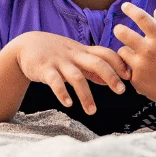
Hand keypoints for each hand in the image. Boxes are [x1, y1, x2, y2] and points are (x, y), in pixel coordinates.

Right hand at [11, 34, 130, 116]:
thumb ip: (91, 68)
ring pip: (76, 76)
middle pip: (96, 62)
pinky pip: (54, 81)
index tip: (130, 76)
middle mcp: (74, 55)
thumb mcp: (75, 57)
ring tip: (92, 111)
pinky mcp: (44, 69)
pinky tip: (68, 104)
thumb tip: (110, 80)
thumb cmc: (55, 53)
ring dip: (86, 94)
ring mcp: (59, 61)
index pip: (105, 53)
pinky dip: (62, 93)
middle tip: (121, 91)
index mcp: (83, 51)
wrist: (26, 45)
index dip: (118, 63)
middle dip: (111, 76)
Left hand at [113, 3, 155, 120]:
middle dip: (119, 30)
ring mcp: (141, 66)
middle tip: (119, 30)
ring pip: (122, 51)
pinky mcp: (136, 80)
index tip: (124, 5)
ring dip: (126, 51)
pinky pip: (126, 68)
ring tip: (135, 55)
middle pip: (123, 33)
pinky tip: (143, 72)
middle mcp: (149, 50)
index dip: (131, 9)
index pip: (141, 18)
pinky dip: (131, 67)